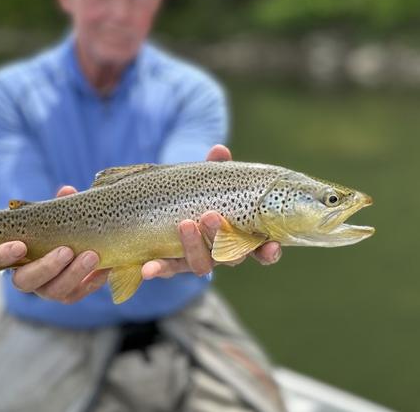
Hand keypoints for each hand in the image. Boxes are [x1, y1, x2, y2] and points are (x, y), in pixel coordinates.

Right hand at [0, 186, 108, 303]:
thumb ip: (57, 206)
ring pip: (54, 291)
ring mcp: (45, 289)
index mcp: (11, 255)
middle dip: (46, 267)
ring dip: (73, 274)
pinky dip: (91, 282)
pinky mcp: (67, 295)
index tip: (20, 245)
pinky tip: (105, 268)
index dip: (3, 255)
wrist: (73, 243)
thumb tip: (67, 191)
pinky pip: (77, 294)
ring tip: (92, 256)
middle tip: (66, 250)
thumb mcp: (52, 215)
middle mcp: (25, 276)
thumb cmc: (52, 226)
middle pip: (26, 281)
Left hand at [141, 144, 281, 279]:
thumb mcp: (210, 181)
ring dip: (194, 246)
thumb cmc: (203, 195)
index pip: (261, 251)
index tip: (272, 246)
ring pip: (201, 263)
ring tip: (185, 224)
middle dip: (220, 236)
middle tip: (211, 216)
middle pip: (229, 255)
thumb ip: (217, 169)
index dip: (268, 253)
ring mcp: (198, 260)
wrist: (170, 208)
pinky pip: (167, 269)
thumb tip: (219, 150)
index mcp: (240, 237)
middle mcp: (222, 254)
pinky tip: (147, 269)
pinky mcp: (173, 264)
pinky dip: (158, 268)